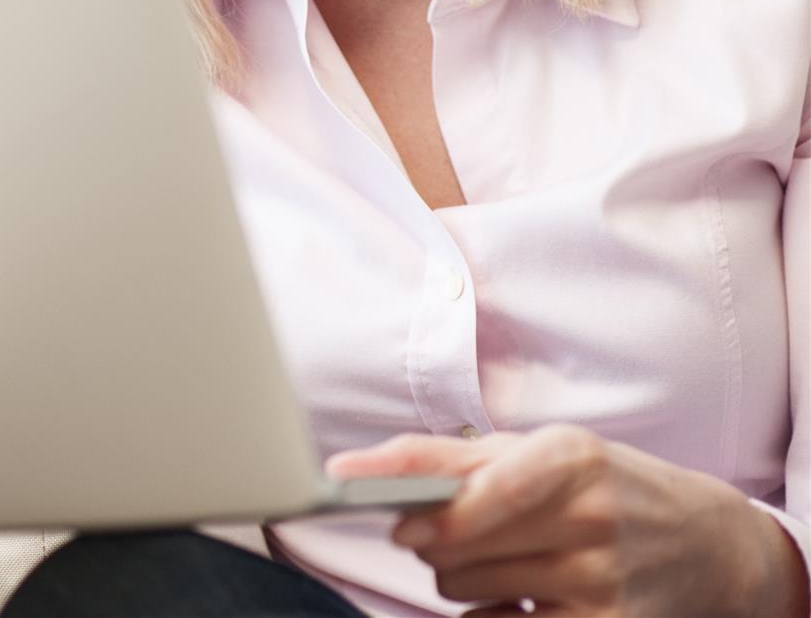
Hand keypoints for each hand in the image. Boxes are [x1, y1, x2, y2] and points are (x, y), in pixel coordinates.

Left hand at [324, 423, 809, 616]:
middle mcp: (590, 518)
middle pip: (454, 545)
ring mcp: (600, 581)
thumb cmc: (601, 486)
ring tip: (498, 558)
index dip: (427, 511)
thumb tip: (347, 466)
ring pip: (464, 589)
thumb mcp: (535, 450)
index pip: (485, 490)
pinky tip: (517, 597)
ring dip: (456, 577)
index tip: (393, 520)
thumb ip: (440, 456)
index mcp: (569, 458)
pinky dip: (488, 615)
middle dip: (431, 539)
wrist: (705, 544)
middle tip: (450, 531)